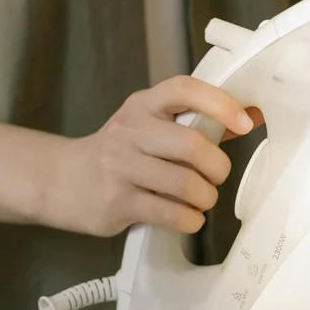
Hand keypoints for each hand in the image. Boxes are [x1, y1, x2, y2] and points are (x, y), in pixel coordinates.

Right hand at [46, 75, 262, 236]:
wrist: (60, 181)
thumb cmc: (120, 153)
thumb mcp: (148, 127)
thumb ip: (193, 123)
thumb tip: (248, 118)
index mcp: (143, 106)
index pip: (184, 90)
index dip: (220, 103)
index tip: (244, 123)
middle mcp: (130, 132)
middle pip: (191, 144)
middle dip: (217, 167)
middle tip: (217, 177)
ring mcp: (120, 167)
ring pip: (184, 183)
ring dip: (205, 197)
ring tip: (202, 200)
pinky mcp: (117, 202)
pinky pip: (170, 213)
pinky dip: (191, 220)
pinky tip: (189, 218)